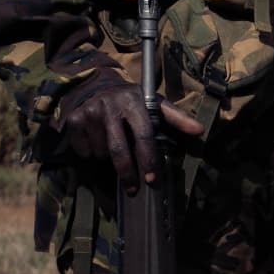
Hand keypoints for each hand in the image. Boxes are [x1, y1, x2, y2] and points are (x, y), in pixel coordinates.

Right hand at [55, 75, 202, 186]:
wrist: (95, 85)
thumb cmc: (131, 100)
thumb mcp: (154, 103)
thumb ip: (176, 118)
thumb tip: (199, 131)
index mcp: (133, 101)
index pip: (143, 134)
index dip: (148, 159)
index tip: (151, 179)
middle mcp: (109, 105)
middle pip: (118, 149)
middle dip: (127, 172)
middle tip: (133, 188)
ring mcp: (89, 112)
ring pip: (100, 152)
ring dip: (108, 160)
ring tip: (114, 150)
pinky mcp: (74, 120)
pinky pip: (84, 150)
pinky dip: (91, 153)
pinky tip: (97, 142)